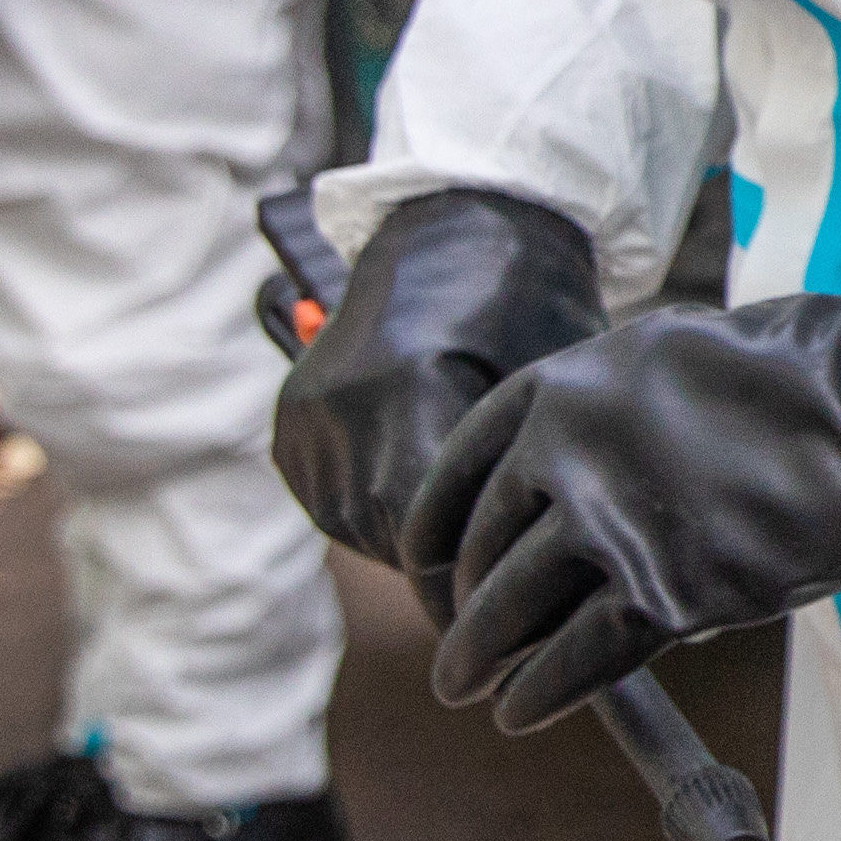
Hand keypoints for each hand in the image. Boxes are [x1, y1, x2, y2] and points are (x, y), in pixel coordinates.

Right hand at [273, 188, 608, 593]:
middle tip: (506, 577)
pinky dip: (378, 510)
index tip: (517, 610)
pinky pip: (332, 501)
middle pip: (390, 534)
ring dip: (411, 538)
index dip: (474, 580)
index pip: (427, 531)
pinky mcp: (289, 424)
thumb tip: (551, 571)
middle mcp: (338, 405)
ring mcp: (304, 416)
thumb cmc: (531, 303)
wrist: (457, 230)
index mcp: (405, 389)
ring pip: (358, 526)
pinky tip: (428, 488)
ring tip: (474, 522)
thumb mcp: (551, 383)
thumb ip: (533, 470)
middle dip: (448, 563)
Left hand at [409, 293, 840, 730]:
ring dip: (479, 659)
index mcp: (568, 385)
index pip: (463, 467)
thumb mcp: (678, 358)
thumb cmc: (810, 374)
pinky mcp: (666, 594)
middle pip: (483, 548)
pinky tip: (520, 711)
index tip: (424, 564)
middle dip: (461, 605)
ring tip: (466, 686)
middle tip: (455, 641)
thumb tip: (588, 473)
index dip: (433, 527)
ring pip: (513, 611)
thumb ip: (616, 410)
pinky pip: (575, 661)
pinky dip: (539, 694)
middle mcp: (569, 452)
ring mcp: (613, 525)